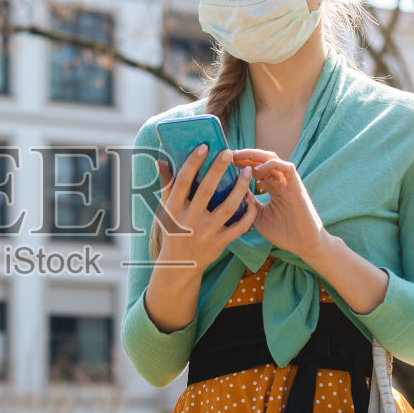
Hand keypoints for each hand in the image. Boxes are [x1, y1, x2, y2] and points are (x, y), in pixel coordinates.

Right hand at [153, 144, 260, 272]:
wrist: (179, 265)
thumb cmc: (173, 230)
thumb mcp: (165, 210)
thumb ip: (167, 185)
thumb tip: (161, 160)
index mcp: (173, 209)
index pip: (183, 181)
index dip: (193, 162)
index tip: (204, 146)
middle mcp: (189, 221)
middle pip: (207, 191)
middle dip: (218, 169)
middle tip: (228, 152)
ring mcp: (206, 233)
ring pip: (228, 207)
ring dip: (239, 188)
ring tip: (247, 172)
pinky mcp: (220, 243)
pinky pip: (239, 226)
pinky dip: (249, 213)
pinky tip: (252, 198)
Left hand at [233, 149, 326, 259]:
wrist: (304, 245)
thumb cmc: (284, 232)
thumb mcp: (259, 216)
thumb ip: (249, 203)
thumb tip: (234, 192)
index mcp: (272, 187)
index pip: (255, 168)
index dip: (241, 162)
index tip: (225, 162)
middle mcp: (280, 181)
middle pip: (262, 159)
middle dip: (245, 155)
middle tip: (229, 155)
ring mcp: (289, 183)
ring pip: (273, 159)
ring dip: (255, 155)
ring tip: (239, 156)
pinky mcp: (297, 187)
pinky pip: (287, 168)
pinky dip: (271, 165)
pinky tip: (256, 169)